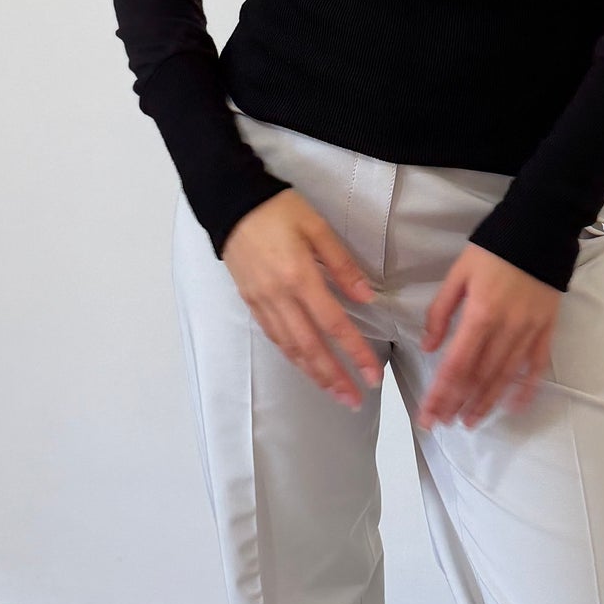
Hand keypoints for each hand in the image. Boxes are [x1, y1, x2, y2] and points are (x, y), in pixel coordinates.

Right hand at [220, 189, 384, 407]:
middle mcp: (279, 297)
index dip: (355, 353)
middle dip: (334, 377)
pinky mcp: (250, 301)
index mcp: (299, 277)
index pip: (334, 324)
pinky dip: (291, 356)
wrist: (231, 203)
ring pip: (290, 347)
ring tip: (334, 392)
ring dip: (313, 373)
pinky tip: (305, 366)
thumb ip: (342, 264)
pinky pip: (274, 336)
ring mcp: (262, 302)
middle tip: (355, 400)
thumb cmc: (278, 210)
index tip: (372, 375)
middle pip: (311, 347)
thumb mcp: (317, 227)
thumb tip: (366, 298)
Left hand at [418, 244, 560, 427]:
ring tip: (470, 421)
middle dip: (458, 403)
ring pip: (505, 376)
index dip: (442, 393)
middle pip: (478, 377)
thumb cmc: (494, 248)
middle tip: (443, 424)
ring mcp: (529, 331)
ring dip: (486, 402)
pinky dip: (525, 388)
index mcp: (480, 314)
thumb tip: (428, 346)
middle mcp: (506, 329)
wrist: (540, 229)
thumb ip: (441, 311)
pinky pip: (536, 365)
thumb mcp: (458, 273)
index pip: (456, 365)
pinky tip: (512, 405)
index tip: (429, 413)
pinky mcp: (546, 329)